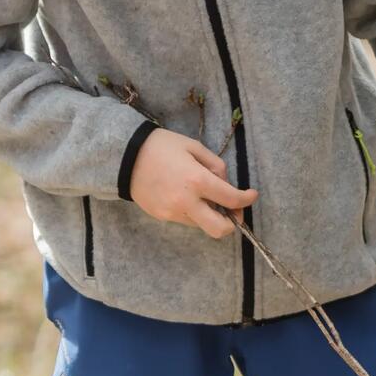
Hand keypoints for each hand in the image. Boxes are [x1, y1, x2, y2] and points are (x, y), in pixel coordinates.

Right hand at [130, 128, 257, 239]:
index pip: (231, 199)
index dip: (247, 199)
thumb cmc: (161, 146)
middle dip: (232, 224)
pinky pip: (186, 220)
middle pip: (219, 229)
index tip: (251, 195)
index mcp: (197, 180)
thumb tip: (227, 184)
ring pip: (202, 225)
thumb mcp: (193, 147)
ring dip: (210, 215)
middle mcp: (186, 202)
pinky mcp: (162, 217)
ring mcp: (172, 213)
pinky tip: (185, 196)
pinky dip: (193, 212)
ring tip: (204, 197)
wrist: (124, 156)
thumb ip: (216, 166)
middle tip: (233, 211)